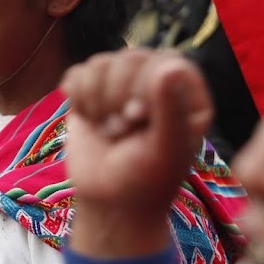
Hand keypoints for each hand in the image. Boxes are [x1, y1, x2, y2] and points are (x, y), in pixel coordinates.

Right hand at [62, 49, 213, 257]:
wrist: (110, 205)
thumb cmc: (146, 182)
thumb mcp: (166, 150)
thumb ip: (170, 109)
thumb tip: (167, 67)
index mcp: (185, 92)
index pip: (164, 62)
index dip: (144, 87)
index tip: (139, 119)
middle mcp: (156, 81)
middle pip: (128, 58)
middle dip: (117, 98)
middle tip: (122, 132)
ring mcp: (122, 84)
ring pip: (100, 63)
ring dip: (97, 102)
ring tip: (109, 131)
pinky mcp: (92, 91)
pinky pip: (77, 73)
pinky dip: (77, 98)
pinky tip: (90, 121)